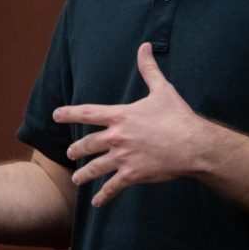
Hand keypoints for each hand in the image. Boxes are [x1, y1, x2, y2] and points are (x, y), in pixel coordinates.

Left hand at [54, 42, 209, 206]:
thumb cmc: (177, 117)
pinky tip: (96, 203)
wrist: (192, 145)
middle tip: (69, 152)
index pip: (87, 113)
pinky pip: (112, 188)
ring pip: (95, 168)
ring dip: (84, 174)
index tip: (56, 115)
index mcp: (120, 116)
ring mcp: (122, 158)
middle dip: (76, 149)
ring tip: (76, 178)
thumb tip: (144, 46)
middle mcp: (116, 137)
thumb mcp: (162, 90)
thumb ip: (149, 69)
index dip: (69, 114)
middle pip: (87, 144)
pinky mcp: (132, 175)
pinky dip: (103, 196)